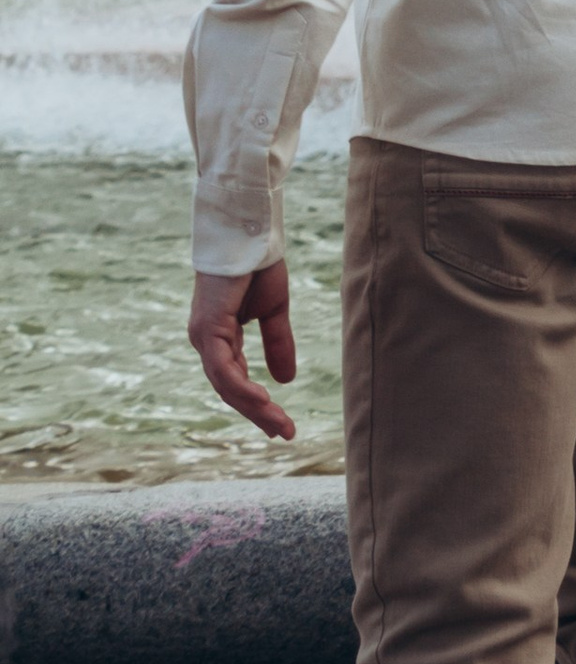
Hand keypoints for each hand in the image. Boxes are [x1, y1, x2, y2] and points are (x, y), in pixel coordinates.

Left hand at [189, 258, 297, 441]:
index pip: (236, 380)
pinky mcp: (207, 329)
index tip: (281, 423)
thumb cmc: (257, 265)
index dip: (258, 403)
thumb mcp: (273, 311)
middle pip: (229, 389)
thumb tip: (285, 380)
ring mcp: (203, 337)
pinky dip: (241, 387)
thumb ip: (276, 343)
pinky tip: (263, 400)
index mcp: (220, 337)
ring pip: (225, 385)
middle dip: (257, 413)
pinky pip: (223, 369)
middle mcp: (207, 342)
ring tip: (278, 424)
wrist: (249, 230)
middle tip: (284, 433)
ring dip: (252, 407)